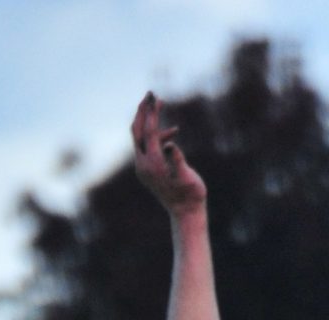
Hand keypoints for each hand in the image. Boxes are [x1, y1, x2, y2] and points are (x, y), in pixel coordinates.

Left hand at [131, 92, 207, 215]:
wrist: (186, 215)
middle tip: (150, 95)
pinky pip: (146, 146)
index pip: (148, 132)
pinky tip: (173, 133)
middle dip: (143, 111)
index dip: (151, 112)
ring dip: (149, 121)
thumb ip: (178, 160)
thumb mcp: (187, 177)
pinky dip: (156, 136)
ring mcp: (144, 168)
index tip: (154, 96)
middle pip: (138, 130)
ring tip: (160, 105)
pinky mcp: (147, 170)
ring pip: (141, 137)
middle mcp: (144, 164)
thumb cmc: (191, 196)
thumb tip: (170, 145)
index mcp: (153, 163)